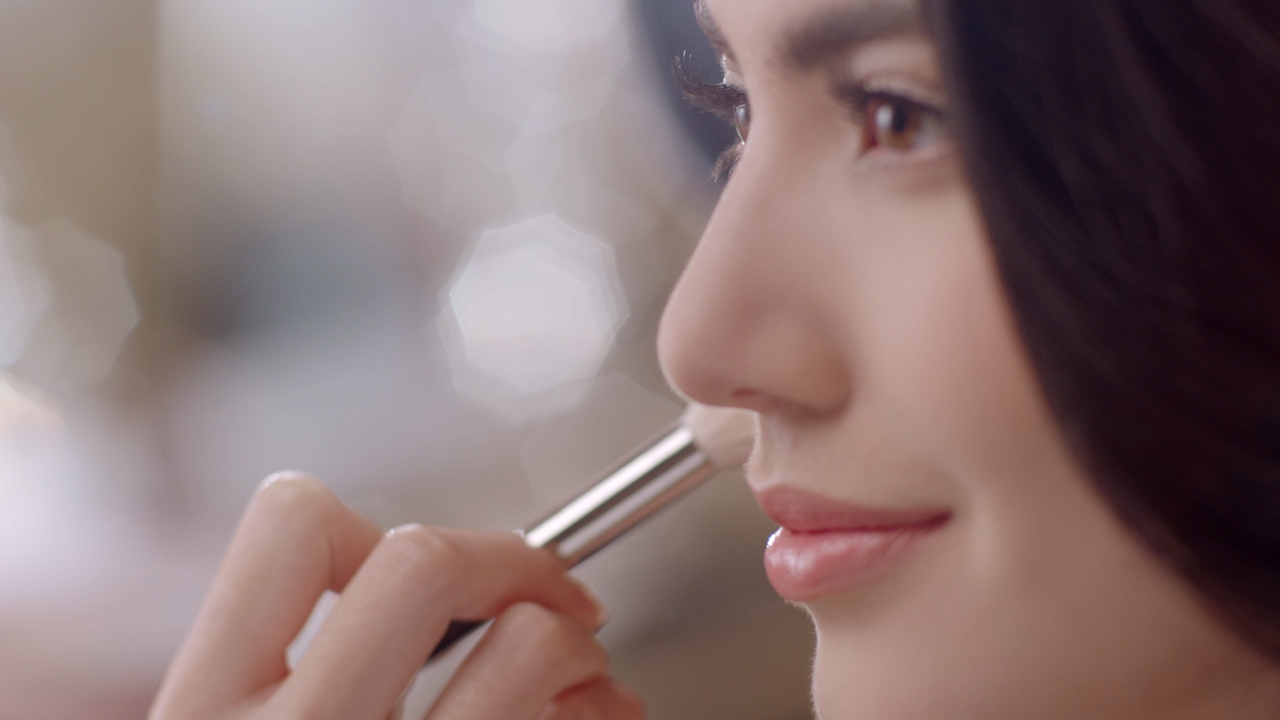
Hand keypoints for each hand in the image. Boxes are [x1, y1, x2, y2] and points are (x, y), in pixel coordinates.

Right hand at [149, 472, 644, 719]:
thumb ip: (300, 665)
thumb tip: (465, 579)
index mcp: (203, 710)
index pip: (290, 525)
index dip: (364, 523)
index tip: (412, 562)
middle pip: (425, 560)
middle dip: (512, 558)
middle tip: (550, 588)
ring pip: (528, 645)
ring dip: (575, 642)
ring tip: (584, 667)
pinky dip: (606, 709)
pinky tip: (599, 717)